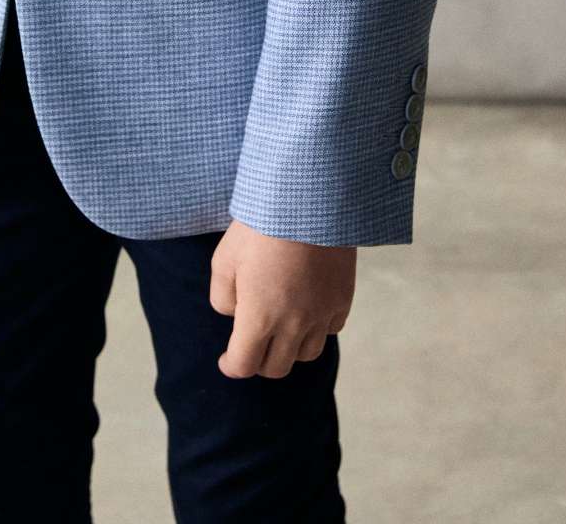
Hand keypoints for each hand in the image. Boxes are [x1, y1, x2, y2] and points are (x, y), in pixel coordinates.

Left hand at [210, 219, 356, 377]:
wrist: (307, 198)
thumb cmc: (259, 226)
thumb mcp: (224, 260)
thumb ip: (223, 298)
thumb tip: (235, 315)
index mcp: (259, 318)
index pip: (245, 365)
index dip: (232, 366)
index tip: (227, 360)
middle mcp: (293, 325)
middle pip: (277, 367)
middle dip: (259, 361)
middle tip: (251, 345)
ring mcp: (321, 314)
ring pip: (306, 354)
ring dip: (289, 348)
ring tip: (280, 329)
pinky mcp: (342, 299)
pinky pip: (330, 329)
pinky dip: (316, 328)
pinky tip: (306, 310)